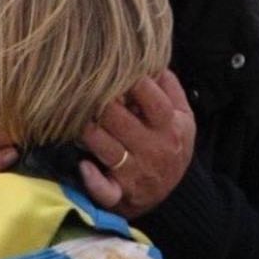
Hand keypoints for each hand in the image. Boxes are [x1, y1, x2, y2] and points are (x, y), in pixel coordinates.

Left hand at [79, 70, 195, 218]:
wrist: (174, 197)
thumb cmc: (172, 147)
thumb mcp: (183, 119)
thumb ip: (171, 89)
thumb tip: (154, 61)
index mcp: (169, 127)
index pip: (152, 99)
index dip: (132, 81)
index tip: (115, 70)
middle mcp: (153, 149)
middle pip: (119, 119)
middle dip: (100, 103)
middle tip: (83, 89)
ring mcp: (135, 173)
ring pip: (107, 148)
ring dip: (88, 131)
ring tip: (75, 118)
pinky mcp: (120, 194)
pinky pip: (105, 190)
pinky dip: (93, 180)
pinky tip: (84, 166)